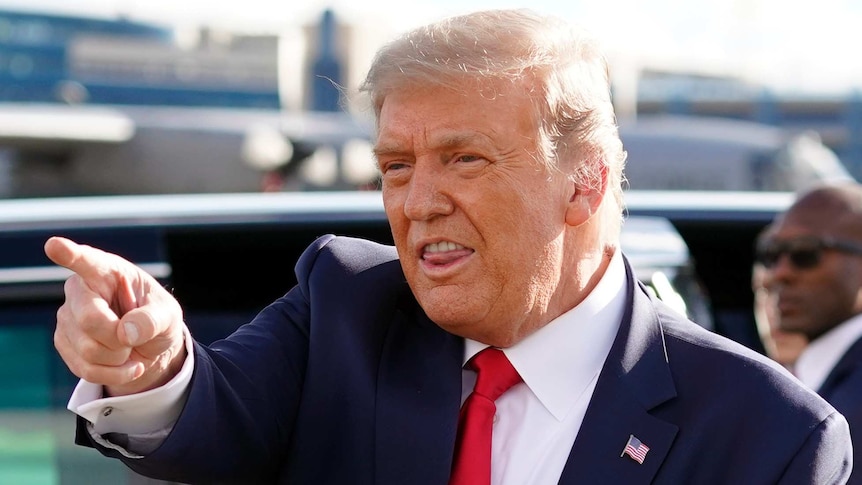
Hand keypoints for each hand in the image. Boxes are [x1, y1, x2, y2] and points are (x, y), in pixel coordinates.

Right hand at [45, 236, 186, 396]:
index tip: (54, 245)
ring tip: (130, 348)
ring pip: (88, 350)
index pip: (86, 261)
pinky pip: (85, 369)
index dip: (69, 254)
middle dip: (120, 338)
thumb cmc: (157, 319)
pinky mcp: (64, 342)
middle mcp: (80, 290)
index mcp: (107, 271)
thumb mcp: (168, 315)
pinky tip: (124, 364)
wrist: (148, 346)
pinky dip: (113, 374)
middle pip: (90, 320)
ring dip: (119, 359)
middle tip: (135, 338)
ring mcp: (67, 317)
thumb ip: (153, 319)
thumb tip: (125, 333)